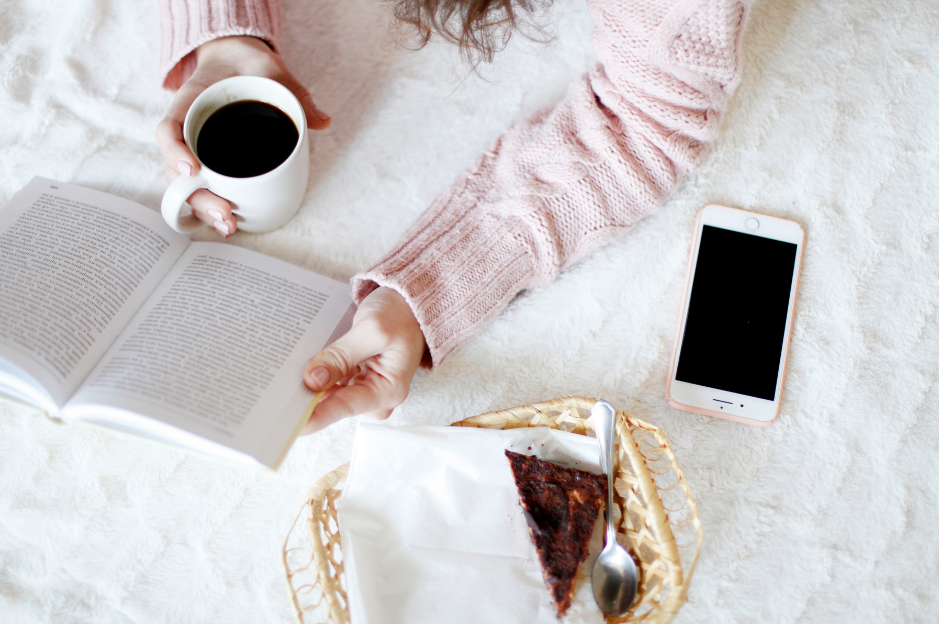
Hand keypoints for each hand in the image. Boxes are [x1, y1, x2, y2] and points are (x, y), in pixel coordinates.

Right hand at [155, 36, 330, 237]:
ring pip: (186, 185)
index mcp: (190, 102)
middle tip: (225, 214)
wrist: (236, 60)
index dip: (175, 151)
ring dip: (203, 209)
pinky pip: (203, 186)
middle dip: (197, 197)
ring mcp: (196, 148)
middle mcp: (187, 130)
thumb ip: (293, 91)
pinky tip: (230, 224)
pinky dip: (211, 206)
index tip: (193, 170)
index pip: (169, 129)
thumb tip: (323, 121)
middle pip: (175, 170)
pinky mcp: (210, 161)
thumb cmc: (246, 64)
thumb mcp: (270, 69)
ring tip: (229, 226)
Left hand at [302, 287, 426, 433]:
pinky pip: (332, 383)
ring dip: (312, 382)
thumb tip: (313, 380)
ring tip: (291, 370)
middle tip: (279, 386)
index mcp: (388, 390)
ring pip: (329, 394)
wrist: (410, 305)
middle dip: (309, 394)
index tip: (288, 422)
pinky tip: (306, 365)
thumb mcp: (371, 330)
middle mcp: (378, 397)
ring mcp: (367, 390)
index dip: (313, 416)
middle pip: (333, 404)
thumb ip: (341, 356)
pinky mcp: (358, 381)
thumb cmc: (401, 315)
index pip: (343, 407)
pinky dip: (320, 374)